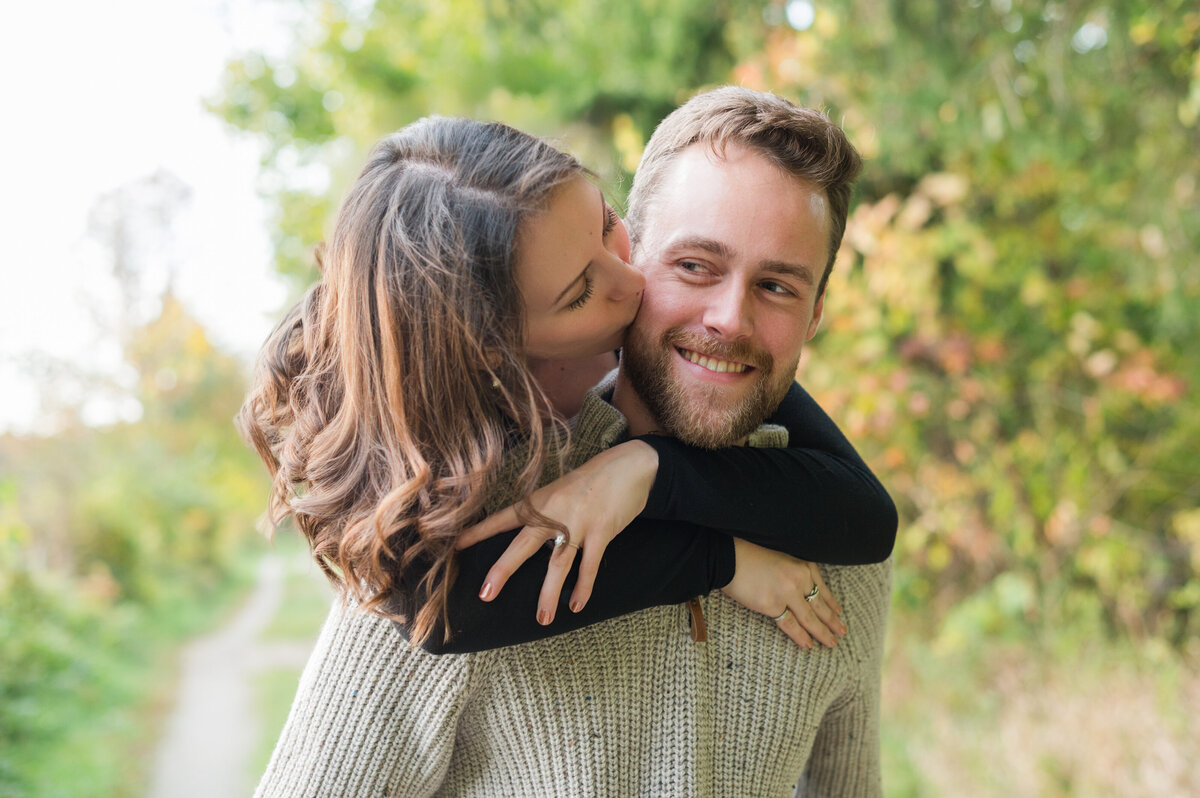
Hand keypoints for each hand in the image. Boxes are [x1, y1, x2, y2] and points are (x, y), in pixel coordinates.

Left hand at [455, 440, 658, 623]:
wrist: (628, 466)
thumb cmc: (592, 480)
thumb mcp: (560, 490)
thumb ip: (544, 513)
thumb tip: (531, 539)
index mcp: (540, 502)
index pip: (503, 519)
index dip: (479, 532)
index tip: (456, 547)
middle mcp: (554, 513)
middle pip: (523, 545)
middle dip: (504, 570)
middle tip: (485, 594)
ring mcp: (578, 523)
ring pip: (559, 564)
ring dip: (549, 594)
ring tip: (542, 620)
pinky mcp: (602, 532)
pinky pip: (590, 565)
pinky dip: (584, 587)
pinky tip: (576, 606)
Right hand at [721, 538, 846, 647]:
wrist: (728, 556)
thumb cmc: (750, 555)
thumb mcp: (781, 558)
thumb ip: (795, 572)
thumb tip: (804, 592)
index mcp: (803, 565)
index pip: (822, 588)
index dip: (832, 603)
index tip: (839, 613)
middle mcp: (800, 578)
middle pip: (820, 605)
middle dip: (832, 621)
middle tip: (842, 632)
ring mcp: (787, 592)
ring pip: (810, 618)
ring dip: (822, 632)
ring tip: (832, 642)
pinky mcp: (772, 605)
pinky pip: (791, 625)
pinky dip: (801, 636)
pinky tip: (809, 645)